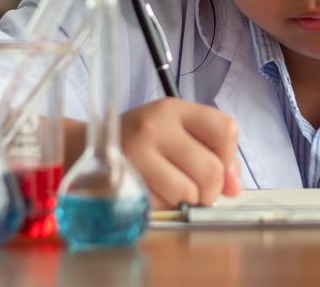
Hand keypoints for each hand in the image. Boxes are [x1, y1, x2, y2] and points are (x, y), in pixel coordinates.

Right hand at [120, 98, 242, 209]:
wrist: (85, 148)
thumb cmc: (140, 142)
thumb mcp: (176, 134)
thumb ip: (213, 156)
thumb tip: (234, 187)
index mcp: (174, 110)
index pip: (226, 130)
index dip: (228, 155)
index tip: (216, 163)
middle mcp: (155, 126)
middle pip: (211, 169)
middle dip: (211, 189)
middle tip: (198, 190)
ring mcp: (136, 154)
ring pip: (188, 193)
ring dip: (187, 202)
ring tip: (174, 193)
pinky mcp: (121, 182)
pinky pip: (161, 207)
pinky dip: (165, 210)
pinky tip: (154, 197)